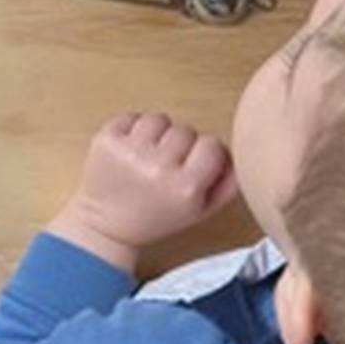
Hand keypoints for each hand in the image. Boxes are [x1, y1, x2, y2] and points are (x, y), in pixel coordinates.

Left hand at [47, 113, 240, 272]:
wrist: (106, 226)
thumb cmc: (155, 218)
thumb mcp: (200, 212)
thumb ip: (228, 185)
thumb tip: (238, 154)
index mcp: (185, 187)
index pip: (212, 144)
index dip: (206, 153)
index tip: (195, 164)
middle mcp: (158, 166)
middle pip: (186, 130)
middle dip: (180, 145)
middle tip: (168, 165)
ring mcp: (129, 151)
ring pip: (160, 119)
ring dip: (157, 134)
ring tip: (148, 156)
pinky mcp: (106, 140)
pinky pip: (132, 116)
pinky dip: (133, 129)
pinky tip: (130, 151)